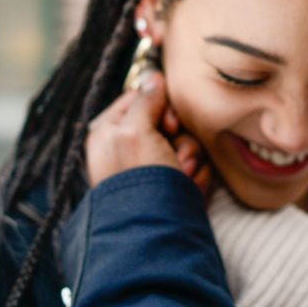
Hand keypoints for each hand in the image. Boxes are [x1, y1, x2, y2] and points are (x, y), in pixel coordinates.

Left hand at [85, 71, 212, 192]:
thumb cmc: (138, 180)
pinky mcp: (175, 183)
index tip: (167, 120)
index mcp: (111, 131)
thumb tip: (153, 76)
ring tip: (183, 173)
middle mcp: (131, 147)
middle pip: (169, 120)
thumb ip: (145, 101)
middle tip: (175, 151)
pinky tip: (189, 185)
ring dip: (191, 156)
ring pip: (187, 141)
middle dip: (180, 136)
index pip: (142, 98)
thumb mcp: (135, 132)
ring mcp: (155, 166)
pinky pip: (196, 164)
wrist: (155, 231)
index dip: (160, 105)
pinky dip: (196, 174)